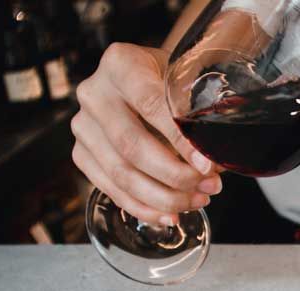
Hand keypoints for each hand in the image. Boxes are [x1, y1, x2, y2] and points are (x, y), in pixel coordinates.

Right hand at [71, 43, 221, 225]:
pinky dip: (143, 208)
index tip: (206, 166)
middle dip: (175, 176)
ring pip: (120, 173)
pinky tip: (169, 215)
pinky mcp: (81, 154)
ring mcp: (83, 126)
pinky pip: (111, 189)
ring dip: (163, 197)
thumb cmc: (168, 81)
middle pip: (132, 146)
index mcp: (120, 64)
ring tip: (197, 201)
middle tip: (208, 188)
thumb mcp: (186, 83)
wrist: (142, 79)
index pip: (150, 105)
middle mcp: (94, 93)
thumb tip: (217, 162)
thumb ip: (199, 114)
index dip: (180, 140)